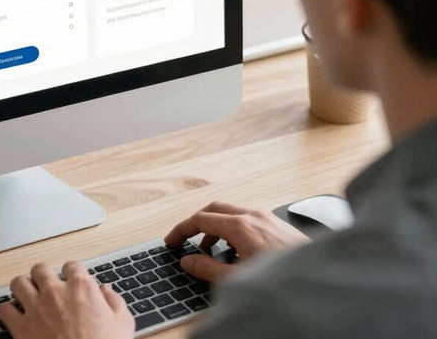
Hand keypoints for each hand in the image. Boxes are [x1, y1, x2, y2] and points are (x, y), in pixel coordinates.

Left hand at [0, 260, 133, 338]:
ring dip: (22, 288)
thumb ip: (114, 301)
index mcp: (82, 288)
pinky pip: (4, 310)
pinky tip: (14, 316)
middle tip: (44, 285)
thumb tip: (107, 291)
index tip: (69, 279)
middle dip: (42, 276)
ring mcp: (36, 308)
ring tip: (26, 295)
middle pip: (40, 269)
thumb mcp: (123, 324)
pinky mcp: (21, 328)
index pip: (71, 266)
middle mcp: (56, 292)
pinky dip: (7, 312)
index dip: (70, 273)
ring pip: (18, 283)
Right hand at [165, 201, 309, 281]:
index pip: (200, 219)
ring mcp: (267, 218)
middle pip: (214, 209)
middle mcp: (253, 215)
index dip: (181, 230)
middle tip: (185, 239)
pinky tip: (236, 250)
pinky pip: (247, 219)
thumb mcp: (237, 278)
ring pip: (232, 213)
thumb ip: (207, 268)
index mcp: (240, 225)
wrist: (320, 281)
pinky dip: (232, 229)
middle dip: (196, 224)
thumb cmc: (282, 280)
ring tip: (209, 250)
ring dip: (215, 228)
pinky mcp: (278, 225)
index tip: (171, 241)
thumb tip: (188, 261)